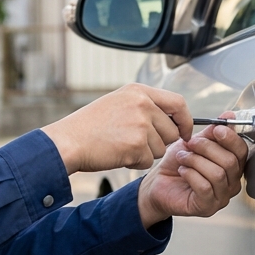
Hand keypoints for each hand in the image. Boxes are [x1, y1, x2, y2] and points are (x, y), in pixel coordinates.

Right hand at [41, 83, 191, 173]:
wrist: (68, 141)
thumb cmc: (90, 126)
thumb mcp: (118, 103)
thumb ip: (145, 106)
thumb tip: (173, 120)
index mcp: (139, 91)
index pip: (178, 103)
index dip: (185, 120)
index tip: (185, 132)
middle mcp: (143, 104)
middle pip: (172, 131)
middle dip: (160, 142)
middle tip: (135, 143)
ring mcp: (141, 124)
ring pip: (161, 148)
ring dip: (145, 153)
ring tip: (122, 146)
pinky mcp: (136, 145)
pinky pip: (148, 161)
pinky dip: (135, 163)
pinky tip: (117, 154)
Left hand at [137, 111, 248, 227]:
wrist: (158, 184)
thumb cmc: (177, 164)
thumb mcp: (195, 143)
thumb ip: (212, 132)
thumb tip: (229, 116)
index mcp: (232, 166)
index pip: (242, 151)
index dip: (230, 138)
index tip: (216, 128)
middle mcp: (231, 183)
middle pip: (230, 162)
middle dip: (208, 148)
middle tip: (190, 143)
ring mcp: (221, 198)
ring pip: (218, 174)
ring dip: (196, 161)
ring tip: (182, 157)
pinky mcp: (207, 207)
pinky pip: (205, 188)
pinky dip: (191, 174)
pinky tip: (182, 170)